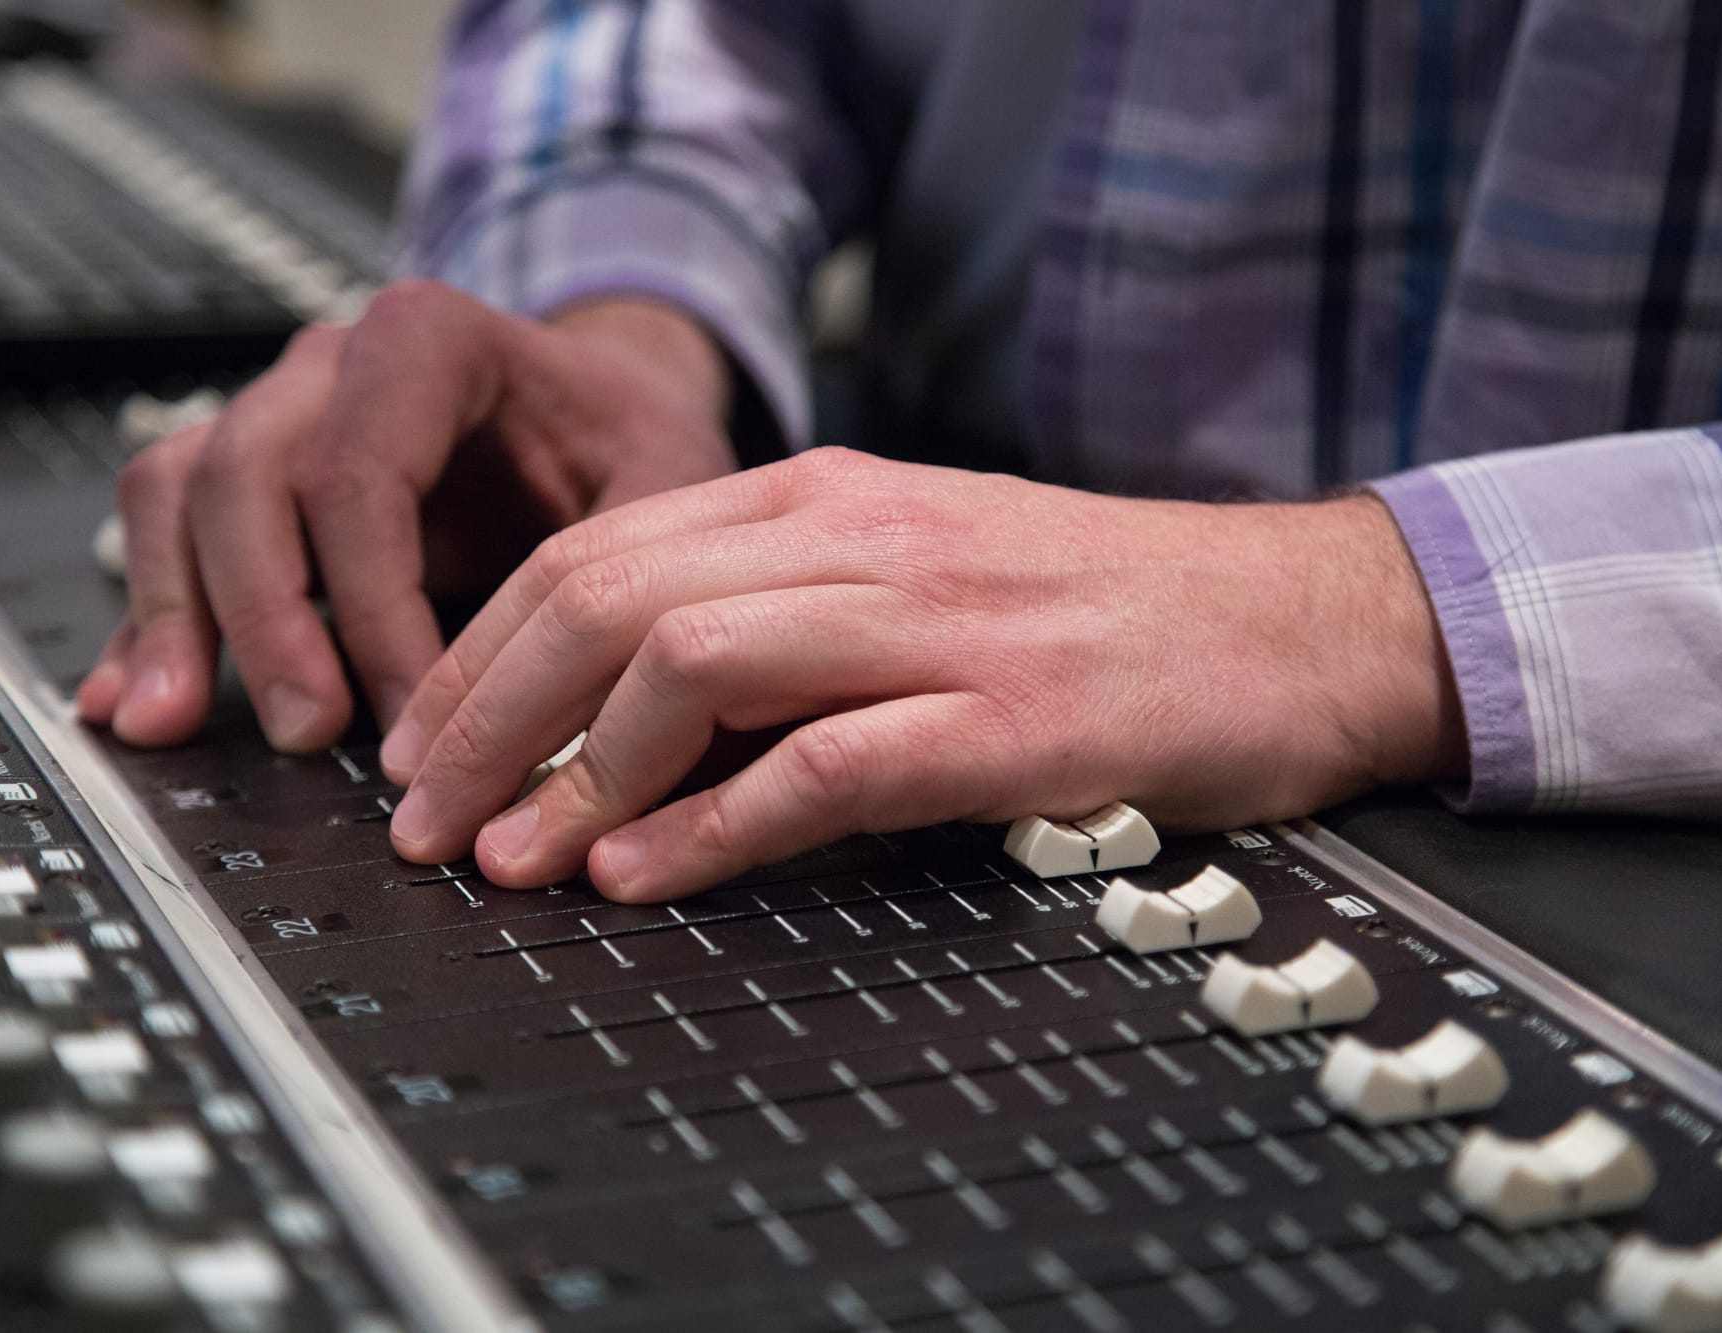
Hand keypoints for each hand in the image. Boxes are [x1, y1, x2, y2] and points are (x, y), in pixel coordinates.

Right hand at [77, 282, 736, 749]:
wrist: (599, 412)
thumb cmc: (625, 440)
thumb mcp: (666, 481)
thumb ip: (619, 573)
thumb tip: (582, 716)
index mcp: (430, 341)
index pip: (362, 472)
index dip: (372, 604)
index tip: (408, 710)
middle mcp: (333, 367)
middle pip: (246, 475)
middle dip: (265, 617)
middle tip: (308, 734)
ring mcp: (279, 415)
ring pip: (181, 492)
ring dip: (173, 614)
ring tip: (167, 722)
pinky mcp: (252, 483)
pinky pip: (167, 530)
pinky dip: (147, 615)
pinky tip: (128, 696)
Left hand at [381, 447, 1466, 900]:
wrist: (1296, 620)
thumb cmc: (1103, 610)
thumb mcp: (913, 578)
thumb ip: (773, 622)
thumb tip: (618, 722)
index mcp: (828, 499)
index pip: (597, 550)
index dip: (481, 653)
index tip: (425, 742)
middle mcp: (862, 539)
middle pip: (608, 596)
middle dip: (485, 713)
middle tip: (426, 817)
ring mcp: (934, 624)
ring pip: (690, 664)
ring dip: (574, 771)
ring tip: (512, 858)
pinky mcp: (1005, 721)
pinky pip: (822, 764)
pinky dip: (712, 825)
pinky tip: (646, 876)